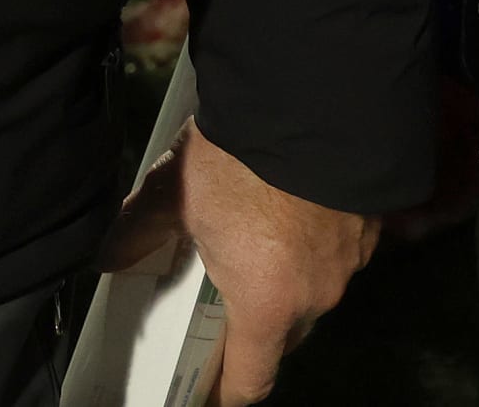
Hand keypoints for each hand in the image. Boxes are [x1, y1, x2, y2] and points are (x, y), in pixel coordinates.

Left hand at [99, 118, 377, 405]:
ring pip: (312, 293)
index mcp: (265, 304)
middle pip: (283, 335)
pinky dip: (312, 245)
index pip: (252, 379)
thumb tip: (108, 257)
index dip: (227, 390)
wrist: (310, 101)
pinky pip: (336, 255)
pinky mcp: (369, 229)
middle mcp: (314, 297)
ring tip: (255, 239)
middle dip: (253, 326)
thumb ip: (141, 229)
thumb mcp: (176, 190)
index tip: (209, 388)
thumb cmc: (237, 156)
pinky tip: (291, 210)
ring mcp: (347, 265)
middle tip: (221, 295)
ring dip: (286, 279)